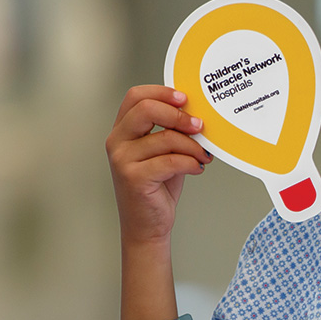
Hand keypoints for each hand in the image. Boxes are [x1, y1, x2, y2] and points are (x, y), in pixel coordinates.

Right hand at [105, 85, 212, 244]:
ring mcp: (122, 160)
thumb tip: (196, 115)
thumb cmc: (156, 189)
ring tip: (203, 155)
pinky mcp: (133, 178)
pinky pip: (170, 161)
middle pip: (146, 109)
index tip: (186, 99)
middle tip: (199, 125)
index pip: (136, 96)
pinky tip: (197, 168)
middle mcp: (117, 142)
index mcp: (122, 131)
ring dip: (192, 145)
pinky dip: (190, 162)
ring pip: (165, 137)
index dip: (162, 92)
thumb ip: (172, 133)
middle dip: (178, 115)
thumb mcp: (164, 154)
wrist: (147, 227)